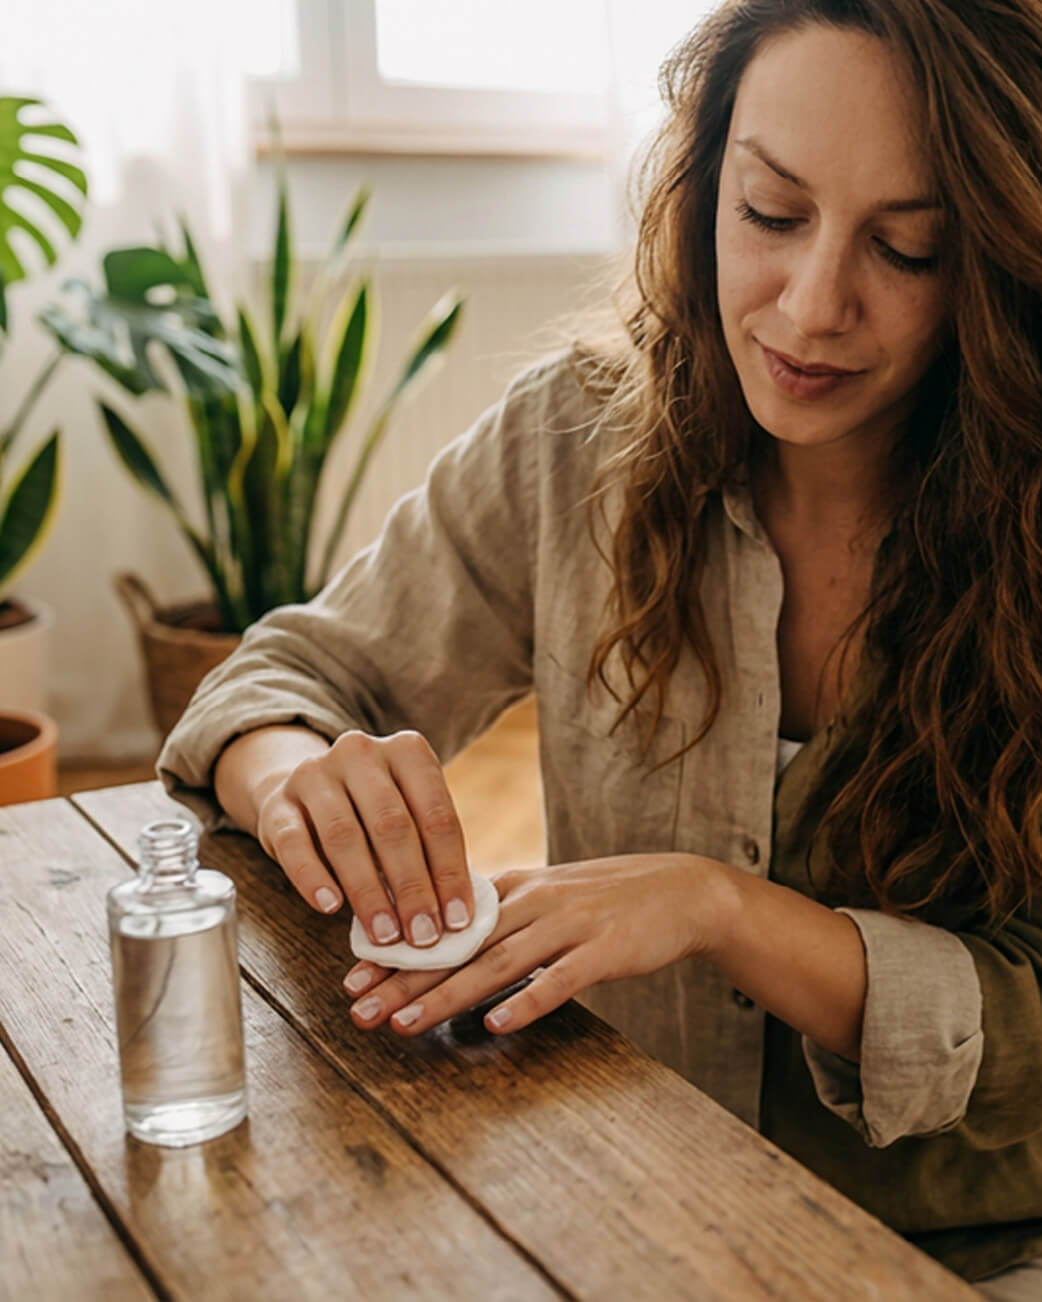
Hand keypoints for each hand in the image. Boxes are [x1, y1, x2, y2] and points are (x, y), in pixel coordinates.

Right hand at [254, 729, 474, 949]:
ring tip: (385, 933)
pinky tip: (331, 907)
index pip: (436, 815)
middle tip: (424, 935)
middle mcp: (361, 753)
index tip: (458, 919)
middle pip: (392, 825)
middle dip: (412, 887)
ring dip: (368, 891)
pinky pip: (293, 843)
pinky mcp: (278, 803)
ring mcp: (315, 774)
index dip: (449, 871)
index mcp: (407, 751)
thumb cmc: (372, 813)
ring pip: (344, 836)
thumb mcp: (408, 815)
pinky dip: (313, 878)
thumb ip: (429, 853)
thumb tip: (454, 915)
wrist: (302, 789)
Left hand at [340, 853, 734, 1036]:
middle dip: (404, 980)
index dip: (397, 949)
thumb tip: (449, 942)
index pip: (443, 921)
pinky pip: (560, 980)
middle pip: (459, 946)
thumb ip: (500, 915)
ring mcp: (568, 926)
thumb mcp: (547, 894)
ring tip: (405, 1024)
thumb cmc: (607, 900)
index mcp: (513, 889)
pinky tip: (497, 1026)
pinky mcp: (603, 952)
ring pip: (496, 964)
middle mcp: (532, 903)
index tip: (353, 977)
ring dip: (447, 996)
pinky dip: (527, 1002)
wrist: (681, 891)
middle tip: (359, 1009)